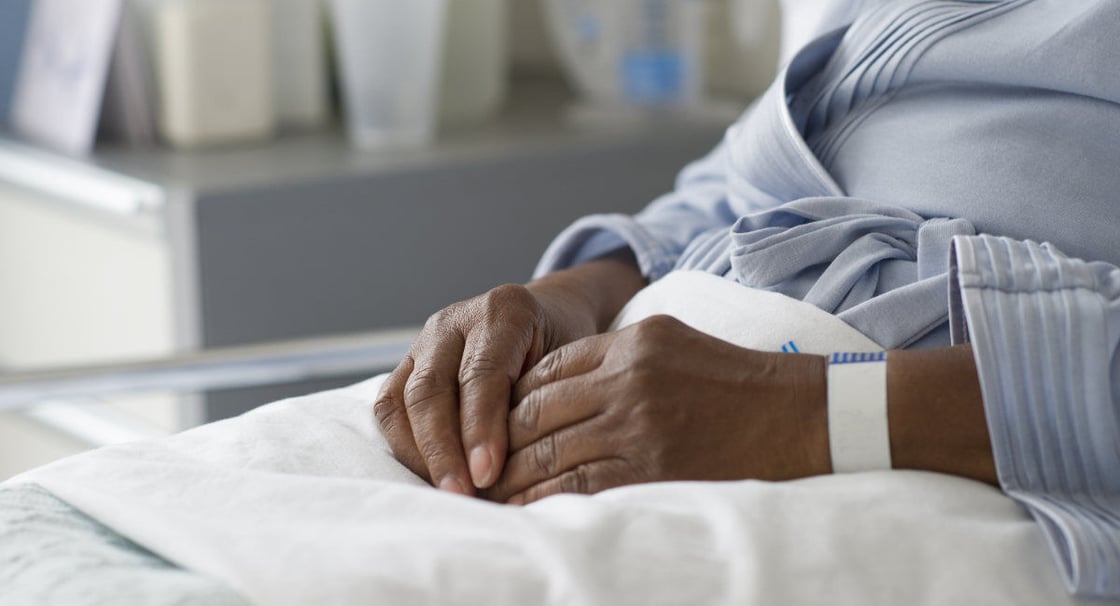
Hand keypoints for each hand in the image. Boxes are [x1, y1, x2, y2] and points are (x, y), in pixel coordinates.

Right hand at [373, 255, 645, 495]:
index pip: (481, 374)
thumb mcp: (570, 364)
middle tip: (463, 495)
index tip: (487, 475)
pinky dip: (406, 446)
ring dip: (420, 453)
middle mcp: (455, 321)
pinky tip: (431, 476)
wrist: (551, 314)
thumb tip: (522, 472)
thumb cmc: (566, 348)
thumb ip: (544, 403)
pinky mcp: (407, 365)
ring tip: (447, 494)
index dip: (481, 428)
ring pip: (402, 399)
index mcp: (503, 312)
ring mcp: (424, 341)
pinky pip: (390, 407)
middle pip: (432, 388)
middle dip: (443, 449)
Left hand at [486, 315, 830, 504]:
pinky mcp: (654, 470)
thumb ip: (610, 354)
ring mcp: (640, 427)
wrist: (800, 415)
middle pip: (536, 413)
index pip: (545, 372)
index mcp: (630, 344)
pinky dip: (545, 501)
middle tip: (473, 465)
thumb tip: (550, 382)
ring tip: (488, 494)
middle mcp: (628, 381)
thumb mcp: (669, 341)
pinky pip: (581, 487)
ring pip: (550, 453)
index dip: (509, 401)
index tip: (490, 425)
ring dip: (512, 477)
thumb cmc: (732, 379)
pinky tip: (526, 510)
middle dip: (498, 442)